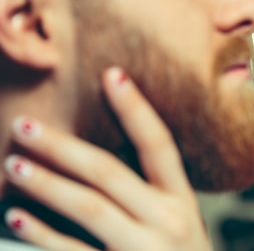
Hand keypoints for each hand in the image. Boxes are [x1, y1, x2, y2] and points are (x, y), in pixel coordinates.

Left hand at [3, 67, 212, 250]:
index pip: (159, 144)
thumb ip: (152, 197)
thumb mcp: (180, 226)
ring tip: (14, 164)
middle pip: (110, 172)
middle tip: (25, 126)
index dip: (136, 108)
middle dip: (64, 147)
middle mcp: (169, 220)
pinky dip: (42, 233)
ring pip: (90, 206)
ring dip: (47, 183)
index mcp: (183, 202)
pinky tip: (16, 218)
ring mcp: (145, 249)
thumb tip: (101, 162)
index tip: (111, 74)